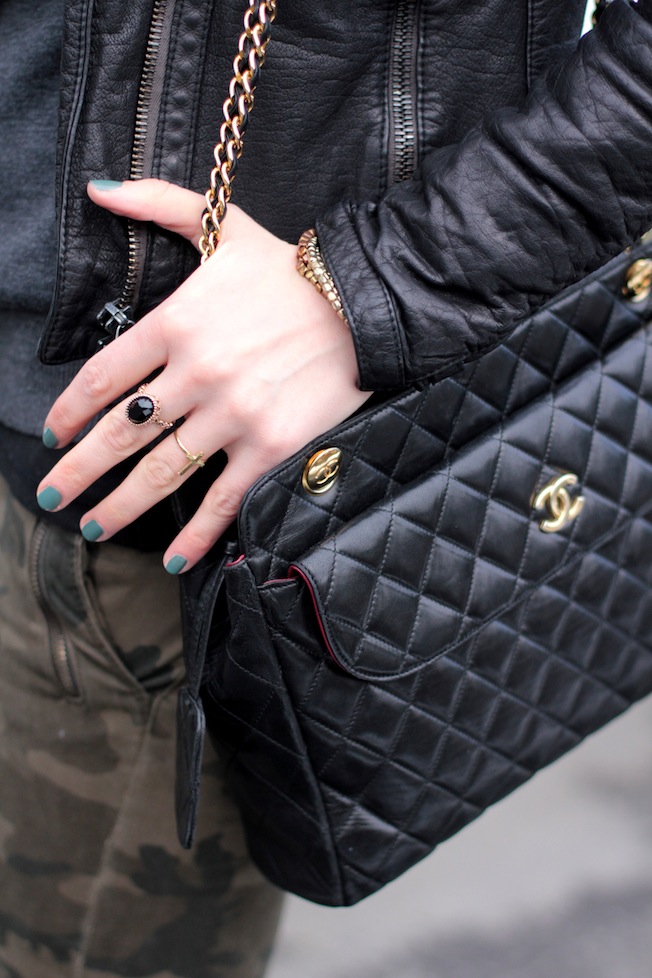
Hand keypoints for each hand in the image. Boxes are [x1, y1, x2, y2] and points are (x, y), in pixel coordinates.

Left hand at [38, 179, 369, 571]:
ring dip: (121, 507)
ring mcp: (233, 414)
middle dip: (77, 471)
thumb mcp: (223, 226)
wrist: (365, 302)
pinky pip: (224, 499)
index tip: (51, 436)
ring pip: (162, 472)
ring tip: (94, 528)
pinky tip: (170, 558)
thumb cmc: (291, 268)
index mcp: (177, 322)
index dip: (68, 412)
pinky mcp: (271, 446)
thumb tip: (98, 185)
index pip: (102, 377)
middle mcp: (197, 373)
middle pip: (120, 433)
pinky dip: (196, 534)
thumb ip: (157, 202)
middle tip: (50, 497)